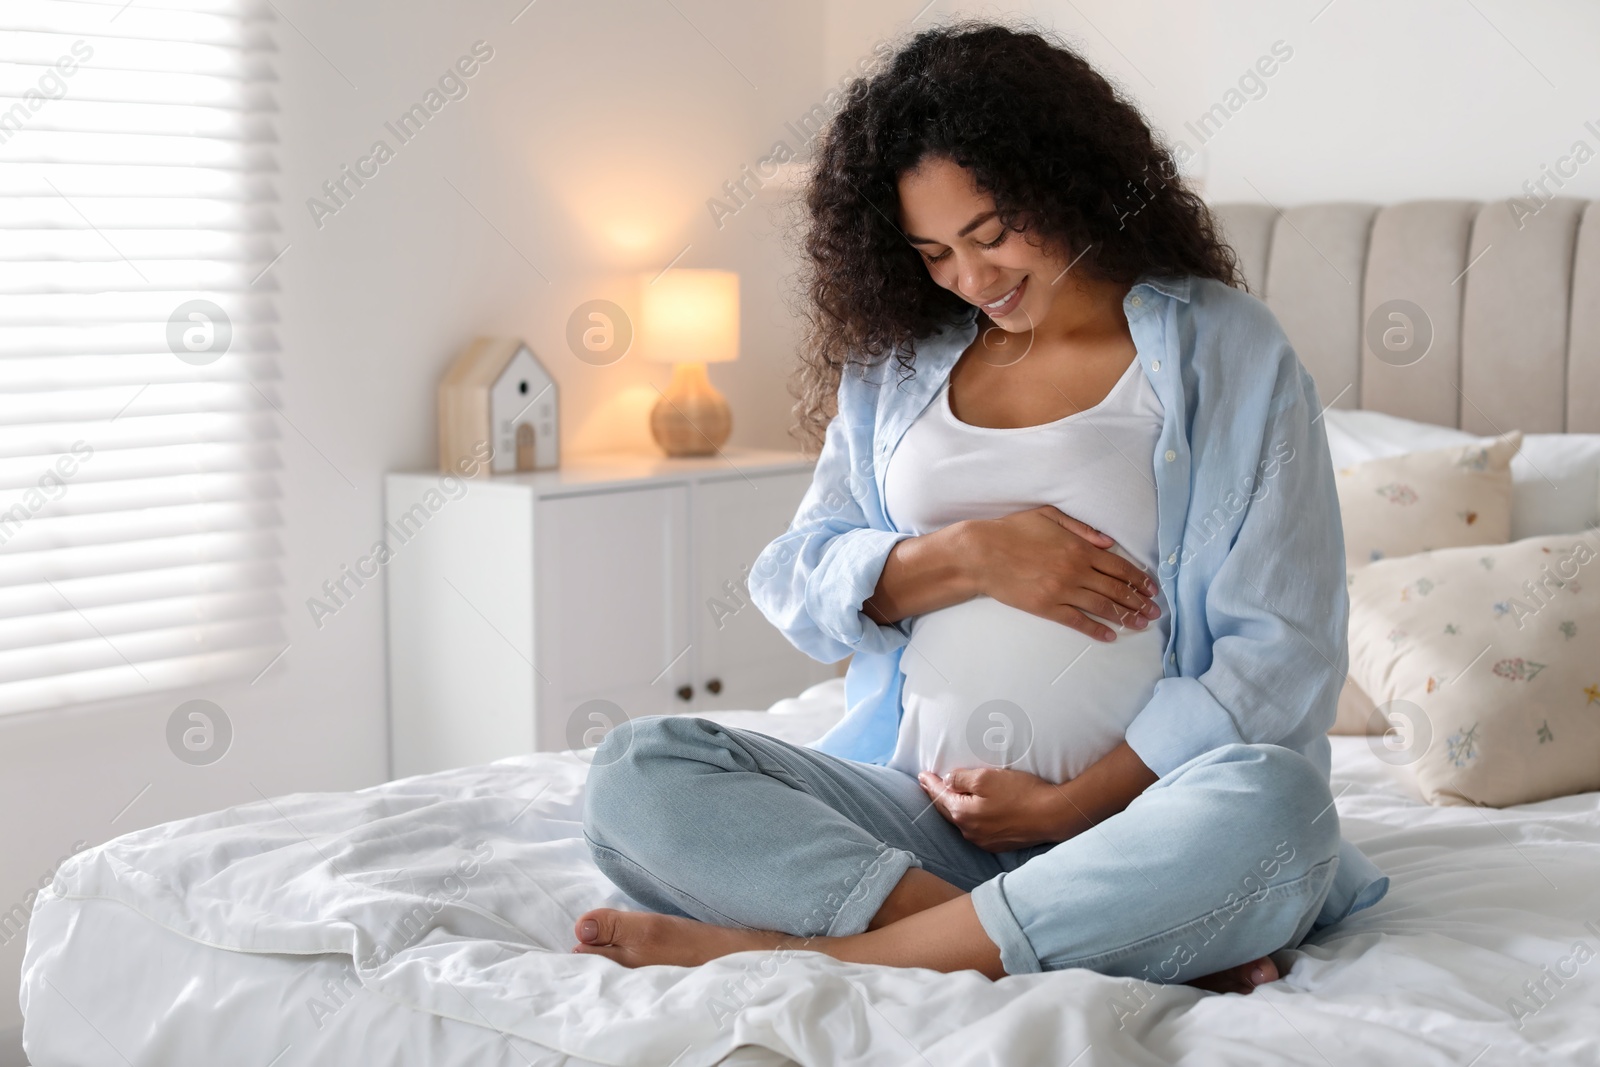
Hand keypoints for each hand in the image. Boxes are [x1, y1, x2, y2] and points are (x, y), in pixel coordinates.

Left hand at [916, 766, 1066, 851]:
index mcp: (963, 814)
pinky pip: (976, 828)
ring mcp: (984, 840)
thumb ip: (961, 778)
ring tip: (948, 795)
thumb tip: (947, 781)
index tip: (921, 775)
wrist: (1052, 815)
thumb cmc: (1020, 793)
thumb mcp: (986, 777)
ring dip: (954, 807)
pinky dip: (970, 816)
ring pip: (962, 820)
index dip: (930, 784)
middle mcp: (970, 831)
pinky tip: (973, 810)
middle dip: (937, 796)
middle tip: (928, 784)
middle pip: (947, 811)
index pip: (939, 796)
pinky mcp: (998, 843)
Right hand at [964, 506, 1159, 640]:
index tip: (1152, 589)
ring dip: (1126, 616)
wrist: (983, 553)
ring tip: (1141, 624)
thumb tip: (1109, 543)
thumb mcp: (1049, 516)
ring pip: (1103, 606)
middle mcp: (1076, 571)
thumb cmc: (1013, 531)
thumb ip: (1081, 528)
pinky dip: (1096, 629)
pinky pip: (1078, 621)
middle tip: (1155, 612)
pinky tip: (1110, 635)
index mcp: (1079, 548)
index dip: (1139, 579)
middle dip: (1139, 601)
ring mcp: (1062, 591)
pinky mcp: (1047, 607)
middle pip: (1117, 589)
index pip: (1119, 566)